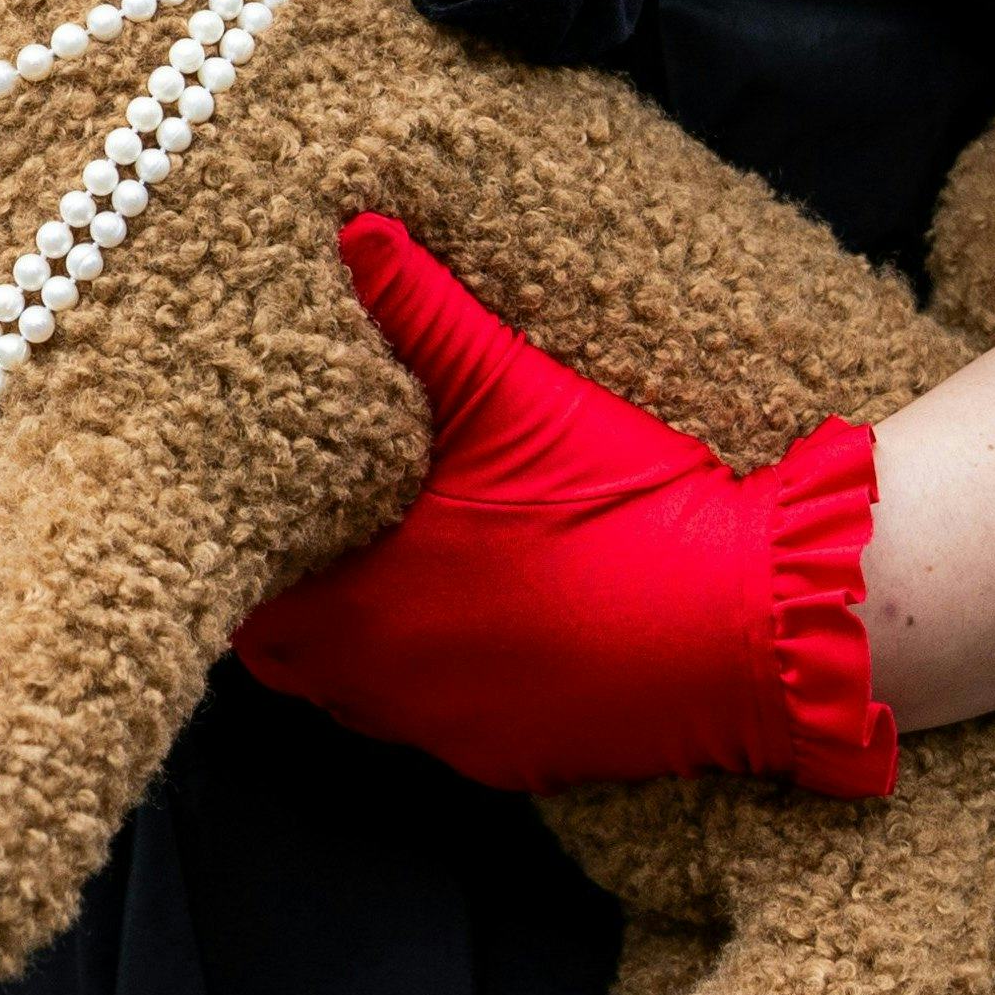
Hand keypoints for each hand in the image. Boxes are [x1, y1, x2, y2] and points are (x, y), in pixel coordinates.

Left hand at [235, 213, 894, 796]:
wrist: (749, 625)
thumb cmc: (625, 513)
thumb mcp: (518, 396)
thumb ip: (427, 317)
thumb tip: (360, 234)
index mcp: (363, 604)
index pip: (246, 597)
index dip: (248, 548)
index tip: (263, 504)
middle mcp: (387, 686)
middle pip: (286, 656)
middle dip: (289, 599)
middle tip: (317, 533)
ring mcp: (447, 731)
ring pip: (354, 697)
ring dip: (356, 645)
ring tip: (388, 574)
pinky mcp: (507, 759)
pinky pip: (435, 726)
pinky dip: (436, 683)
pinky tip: (476, 626)